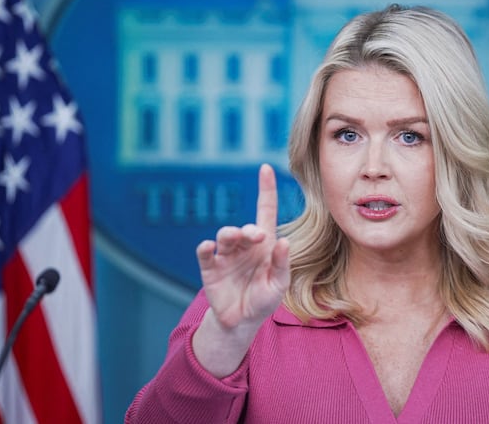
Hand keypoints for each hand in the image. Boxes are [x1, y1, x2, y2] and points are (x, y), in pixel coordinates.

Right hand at [196, 164, 290, 330]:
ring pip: (225, 236)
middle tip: (257, 235)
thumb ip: (281, 263)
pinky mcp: (210, 269)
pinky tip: (208, 247)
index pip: (265, 210)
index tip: (265, 168)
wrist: (242, 322)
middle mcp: (244, 245)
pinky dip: (205, 248)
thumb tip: (283, 241)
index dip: (266, 189)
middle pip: (246, 228)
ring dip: (230, 234)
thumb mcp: (279, 283)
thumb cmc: (264, 298)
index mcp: (264, 244)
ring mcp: (226, 255)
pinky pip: (205, 254)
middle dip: (250, 229)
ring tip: (234, 237)